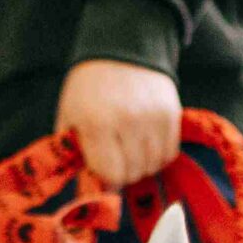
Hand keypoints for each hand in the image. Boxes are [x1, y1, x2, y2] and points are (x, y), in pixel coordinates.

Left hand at [57, 59, 181, 187]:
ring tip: (129, 147)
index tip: (100, 165)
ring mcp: (153, 117)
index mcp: (97, 122)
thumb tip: (88, 195)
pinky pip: (169, 154)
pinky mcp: (172, 114)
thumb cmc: (89, 89)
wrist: (121, 47)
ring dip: (140, 164)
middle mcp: (128, 120)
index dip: (105, 175)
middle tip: (115, 155)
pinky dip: (157, 155)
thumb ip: (76, 155)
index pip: (110, 174)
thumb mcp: (70, 117)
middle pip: (132, 173)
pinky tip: (145, 141)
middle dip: (122, 171)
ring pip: (152, 166)